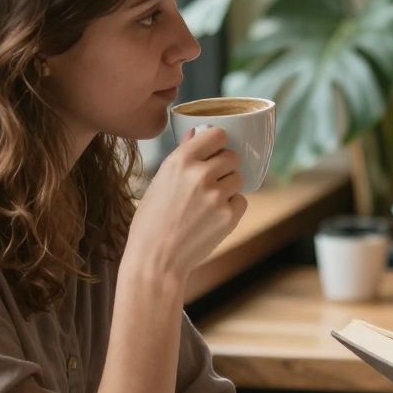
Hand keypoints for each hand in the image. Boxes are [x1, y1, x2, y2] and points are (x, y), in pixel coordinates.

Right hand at [126, 125, 246, 294]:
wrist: (156, 259)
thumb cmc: (151, 221)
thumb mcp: (159, 182)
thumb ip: (181, 156)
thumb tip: (196, 134)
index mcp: (180, 161)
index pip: (217, 135)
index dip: (218, 143)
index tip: (215, 150)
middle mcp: (200, 174)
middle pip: (232, 157)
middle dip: (225, 167)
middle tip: (211, 182)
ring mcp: (216, 196)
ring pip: (238, 179)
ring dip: (228, 188)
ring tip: (209, 203)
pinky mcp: (228, 216)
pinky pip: (241, 201)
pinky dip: (231, 208)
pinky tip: (213, 217)